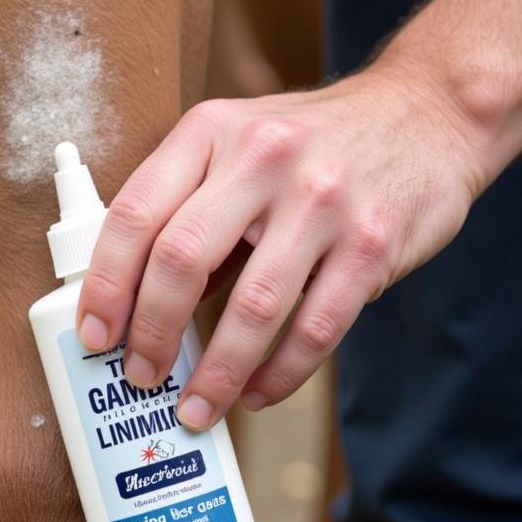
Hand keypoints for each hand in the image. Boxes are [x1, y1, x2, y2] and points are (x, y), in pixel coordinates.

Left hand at [76, 62, 483, 430]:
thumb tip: (137, 303)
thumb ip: (188, 210)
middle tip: (141, 376)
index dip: (106, 284)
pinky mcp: (372, 242)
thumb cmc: (309, 143)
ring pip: (252, 307)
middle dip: (152, 333)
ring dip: (216, 373)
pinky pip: (315, 327)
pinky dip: (279, 373)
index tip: (95, 335)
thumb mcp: (235, 146)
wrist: (425, 113)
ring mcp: (323, 199)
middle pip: (181, 259)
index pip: (134, 213)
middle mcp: (262, 158)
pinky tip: (256, 391)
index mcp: (210, 131)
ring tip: (195, 407)